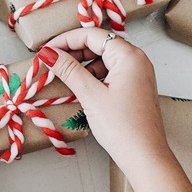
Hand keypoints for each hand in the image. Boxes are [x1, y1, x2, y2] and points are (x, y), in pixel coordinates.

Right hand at [37, 28, 169, 171]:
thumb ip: (69, 70)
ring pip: (103, 60)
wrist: (144, 156)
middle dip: (73, 52)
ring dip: (81, 66)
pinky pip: (109, 74)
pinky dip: (92, 77)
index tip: (46, 50)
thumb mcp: (91, 95)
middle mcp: (136, 60)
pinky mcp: (134, 89)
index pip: (92, 35)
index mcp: (129, 56)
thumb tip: (49, 53)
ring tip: (62, 77)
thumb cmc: (123, 128)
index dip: (66, 40)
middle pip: (99, 44)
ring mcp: (137, 75)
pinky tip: (79, 88)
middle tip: (51, 63)